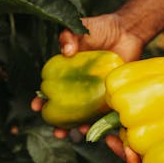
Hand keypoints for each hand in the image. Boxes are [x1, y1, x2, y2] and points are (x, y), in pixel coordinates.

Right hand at [30, 13, 146, 137]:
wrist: (127, 31)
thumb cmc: (100, 29)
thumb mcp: (81, 28)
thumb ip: (69, 35)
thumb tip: (66, 51)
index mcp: (67, 74)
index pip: (51, 90)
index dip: (42, 100)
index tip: (36, 107)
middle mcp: (80, 87)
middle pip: (66, 110)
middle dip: (58, 123)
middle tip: (55, 131)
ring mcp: (96, 93)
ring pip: (84, 116)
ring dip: (77, 128)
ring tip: (76, 134)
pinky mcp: (112, 96)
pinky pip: (104, 113)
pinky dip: (100, 122)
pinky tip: (96, 128)